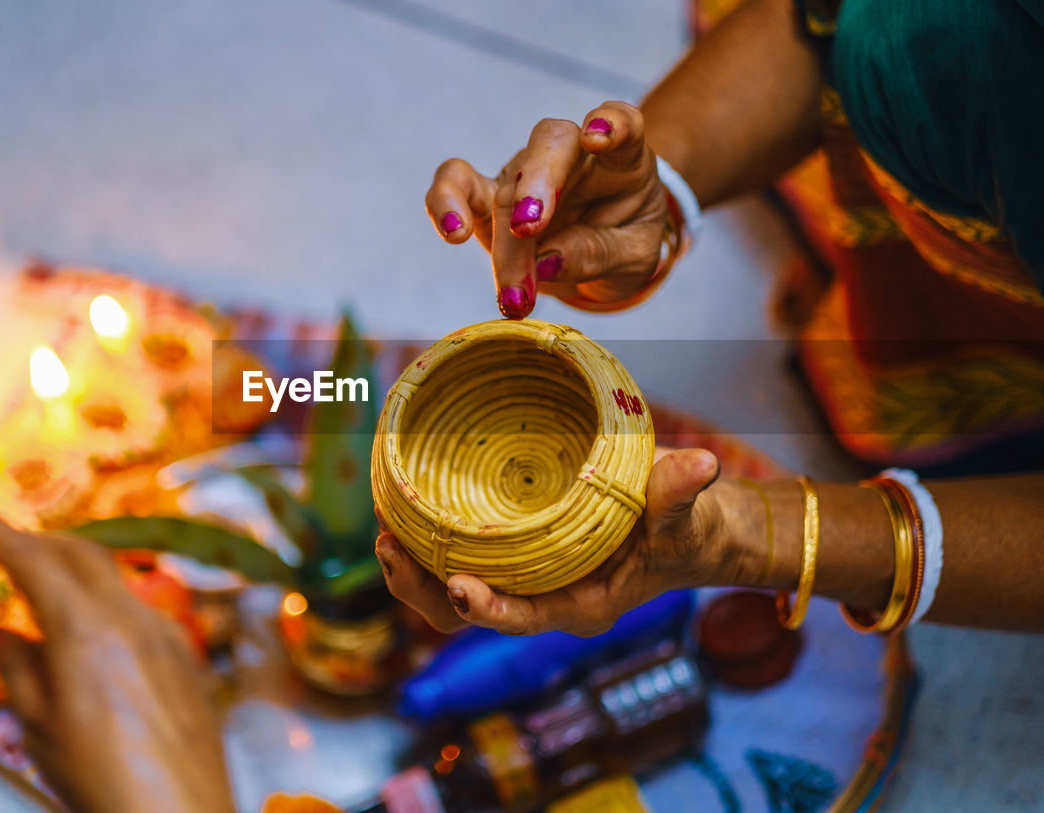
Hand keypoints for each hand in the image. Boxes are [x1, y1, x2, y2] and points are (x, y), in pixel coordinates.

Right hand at [0, 516, 233, 812]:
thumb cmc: (99, 777)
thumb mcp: (37, 726)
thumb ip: (17, 667)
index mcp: (85, 628)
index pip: (33, 558)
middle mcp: (131, 616)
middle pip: (81, 551)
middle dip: (38, 540)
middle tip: (2, 548)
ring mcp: (166, 631)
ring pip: (115, 578)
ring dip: (75, 570)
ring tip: (43, 588)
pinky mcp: (187, 654)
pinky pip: (141, 609)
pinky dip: (107, 602)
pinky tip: (92, 633)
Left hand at [376, 449, 734, 636]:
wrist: (682, 528)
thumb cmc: (683, 528)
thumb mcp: (684, 513)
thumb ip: (680, 493)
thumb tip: (701, 465)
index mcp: (579, 603)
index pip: (525, 618)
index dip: (490, 609)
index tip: (460, 586)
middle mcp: (541, 598)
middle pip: (466, 613)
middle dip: (421, 588)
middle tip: (389, 546)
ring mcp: (519, 578)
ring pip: (448, 589)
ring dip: (411, 565)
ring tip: (382, 526)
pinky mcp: (508, 553)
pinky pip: (454, 555)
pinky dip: (424, 537)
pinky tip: (399, 503)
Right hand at [426, 101, 666, 319]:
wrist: (602, 255)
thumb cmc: (622, 242)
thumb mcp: (630, 257)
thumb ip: (596, 253)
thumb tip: (544, 264)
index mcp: (620, 161)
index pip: (621, 125)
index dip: (611, 123)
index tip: (598, 139)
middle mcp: (570, 155)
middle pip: (550, 146)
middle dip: (534, 187)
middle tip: (527, 230)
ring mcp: (525, 171)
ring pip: (506, 188)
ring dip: (506, 247)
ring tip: (513, 295)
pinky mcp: (488, 195)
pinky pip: (456, 183)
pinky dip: (445, 201)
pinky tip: (452, 232)